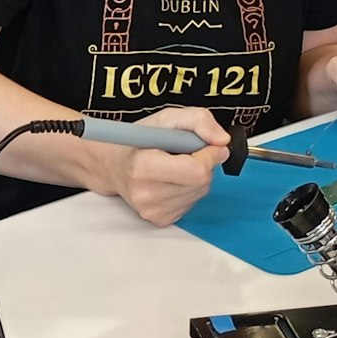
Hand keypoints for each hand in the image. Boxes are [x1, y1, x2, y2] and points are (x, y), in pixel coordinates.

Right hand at [94, 106, 230, 225]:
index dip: (209, 154)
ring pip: (200, 193)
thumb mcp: (167, 118)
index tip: (208, 144)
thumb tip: (222, 140)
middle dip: (202, 164)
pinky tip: (172, 180)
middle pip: (201, 183)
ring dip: (196, 177)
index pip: (196, 170)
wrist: (114, 165)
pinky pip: (191, 203)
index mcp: (144, 168)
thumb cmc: (138, 141)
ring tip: (174, 166)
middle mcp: (146, 194)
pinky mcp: (160, 219)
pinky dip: (188, 189)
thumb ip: (198, 121)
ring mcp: (153, 210)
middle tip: (185, 153)